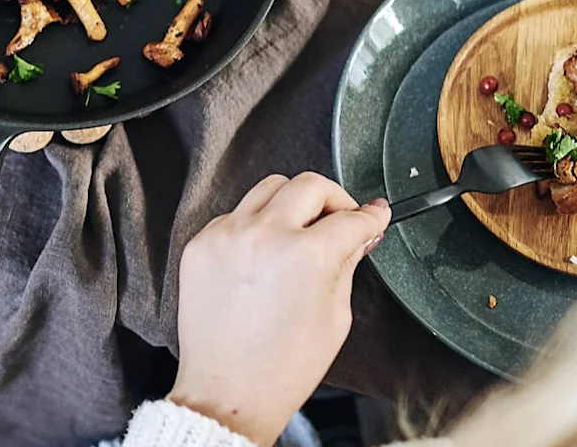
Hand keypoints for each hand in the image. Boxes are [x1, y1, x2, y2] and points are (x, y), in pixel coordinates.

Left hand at [166, 173, 389, 445]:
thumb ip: (347, 264)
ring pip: (268, 187)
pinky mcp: (201, 243)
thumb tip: (358, 234)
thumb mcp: (335, 317)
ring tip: (302, 230)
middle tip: (342, 218)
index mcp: (306, 255)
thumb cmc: (281, 367)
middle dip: (335, 198)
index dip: (371, 217)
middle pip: (309, 185)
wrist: (229, 391)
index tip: (375, 215)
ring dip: (292, 202)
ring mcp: (227, 235)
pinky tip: (265, 251)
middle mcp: (264, 235)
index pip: (350, 218)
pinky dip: (256, 224)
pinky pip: (235, 214)